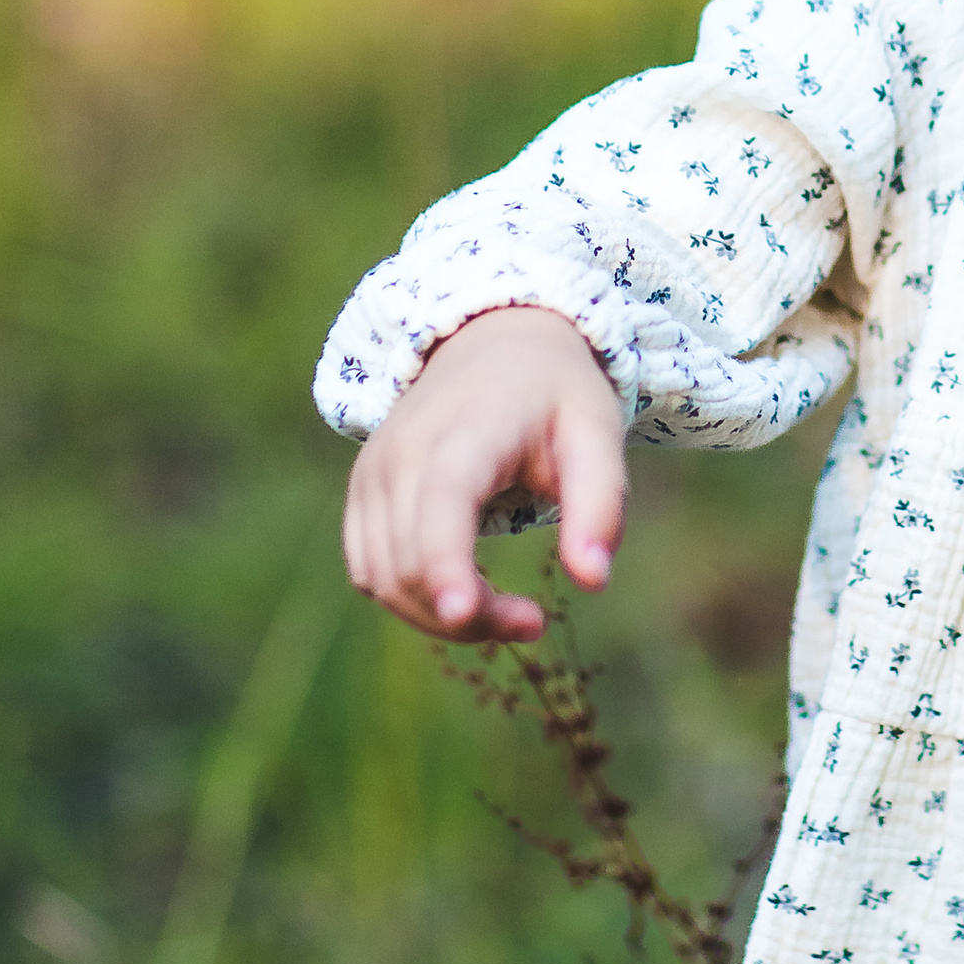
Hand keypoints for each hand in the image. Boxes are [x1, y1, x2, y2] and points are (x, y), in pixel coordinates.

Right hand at [341, 306, 626, 642]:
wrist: (494, 340)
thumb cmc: (554, 393)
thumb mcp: (597, 432)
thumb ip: (601, 503)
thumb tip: (594, 581)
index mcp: (466, 430)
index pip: (441, 503)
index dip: (445, 563)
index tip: (464, 613)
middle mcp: (403, 451)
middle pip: (412, 560)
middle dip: (470, 616)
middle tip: (533, 622)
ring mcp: (373, 473)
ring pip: (384, 578)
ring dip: (440, 618)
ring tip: (509, 613)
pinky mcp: (363, 493)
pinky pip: (370, 571)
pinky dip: (413, 600)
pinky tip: (465, 593)